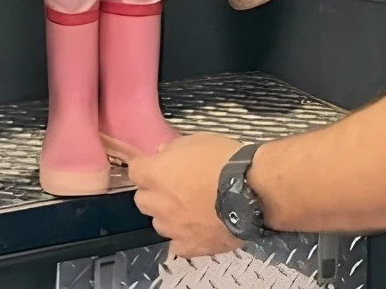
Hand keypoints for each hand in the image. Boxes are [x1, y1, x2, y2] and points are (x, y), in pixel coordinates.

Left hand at [131, 133, 243, 259]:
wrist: (250, 190)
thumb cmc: (224, 159)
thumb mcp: (198, 140)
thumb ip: (174, 148)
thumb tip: (161, 154)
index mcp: (158, 173)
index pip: (135, 170)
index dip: (145, 166)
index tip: (157, 165)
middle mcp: (159, 203)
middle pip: (142, 199)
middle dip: (153, 192)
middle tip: (172, 186)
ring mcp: (173, 228)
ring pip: (158, 223)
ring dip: (166, 214)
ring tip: (187, 208)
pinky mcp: (190, 246)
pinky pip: (176, 244)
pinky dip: (181, 237)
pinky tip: (195, 228)